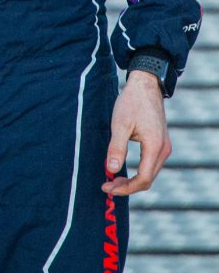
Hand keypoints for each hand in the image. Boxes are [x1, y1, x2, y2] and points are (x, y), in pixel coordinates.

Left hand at [102, 71, 170, 196]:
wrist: (146, 84)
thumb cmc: (132, 102)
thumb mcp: (120, 124)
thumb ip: (117, 147)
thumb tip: (111, 170)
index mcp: (155, 147)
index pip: (143, 179)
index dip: (126, 188)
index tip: (108, 187)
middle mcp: (164, 150)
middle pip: (148, 179)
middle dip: (127, 186)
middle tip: (107, 186)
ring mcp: (164, 147)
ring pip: (150, 173)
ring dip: (133, 180)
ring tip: (113, 180)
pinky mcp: (161, 143)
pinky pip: (151, 164)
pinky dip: (139, 171)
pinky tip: (125, 170)